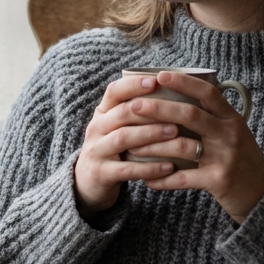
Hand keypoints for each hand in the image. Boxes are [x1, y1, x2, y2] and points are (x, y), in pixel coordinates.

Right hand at [73, 74, 183, 219]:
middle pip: (121, 113)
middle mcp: (96, 128)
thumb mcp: (118, 128)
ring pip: (123, 138)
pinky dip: (150, 167)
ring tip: (175, 133)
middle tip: (177, 111)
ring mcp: (96, 151)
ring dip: (151, 134)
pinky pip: (127, 169)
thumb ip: (137, 113)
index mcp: (102, 113)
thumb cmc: (113, 150)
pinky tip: (170, 166)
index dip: (133, 84)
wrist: (87, 183)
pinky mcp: (101, 173)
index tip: (156, 80)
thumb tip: (175, 92)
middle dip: (150, 110)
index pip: (114, 91)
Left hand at [125, 71, 263, 222]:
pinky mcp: (218, 180)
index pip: (207, 92)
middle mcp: (229, 134)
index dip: (183, 82)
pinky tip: (146, 179)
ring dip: (152, 146)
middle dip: (158, 108)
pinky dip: (161, 179)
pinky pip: (182, 178)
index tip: (160, 75)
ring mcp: (224, 157)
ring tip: (131, 146)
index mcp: (231, 118)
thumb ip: (213, 116)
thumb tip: (179, 97)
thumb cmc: (241, 159)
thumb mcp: (234, 132)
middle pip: (189, 115)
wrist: (263, 194)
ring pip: (181, 146)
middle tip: (133, 106)